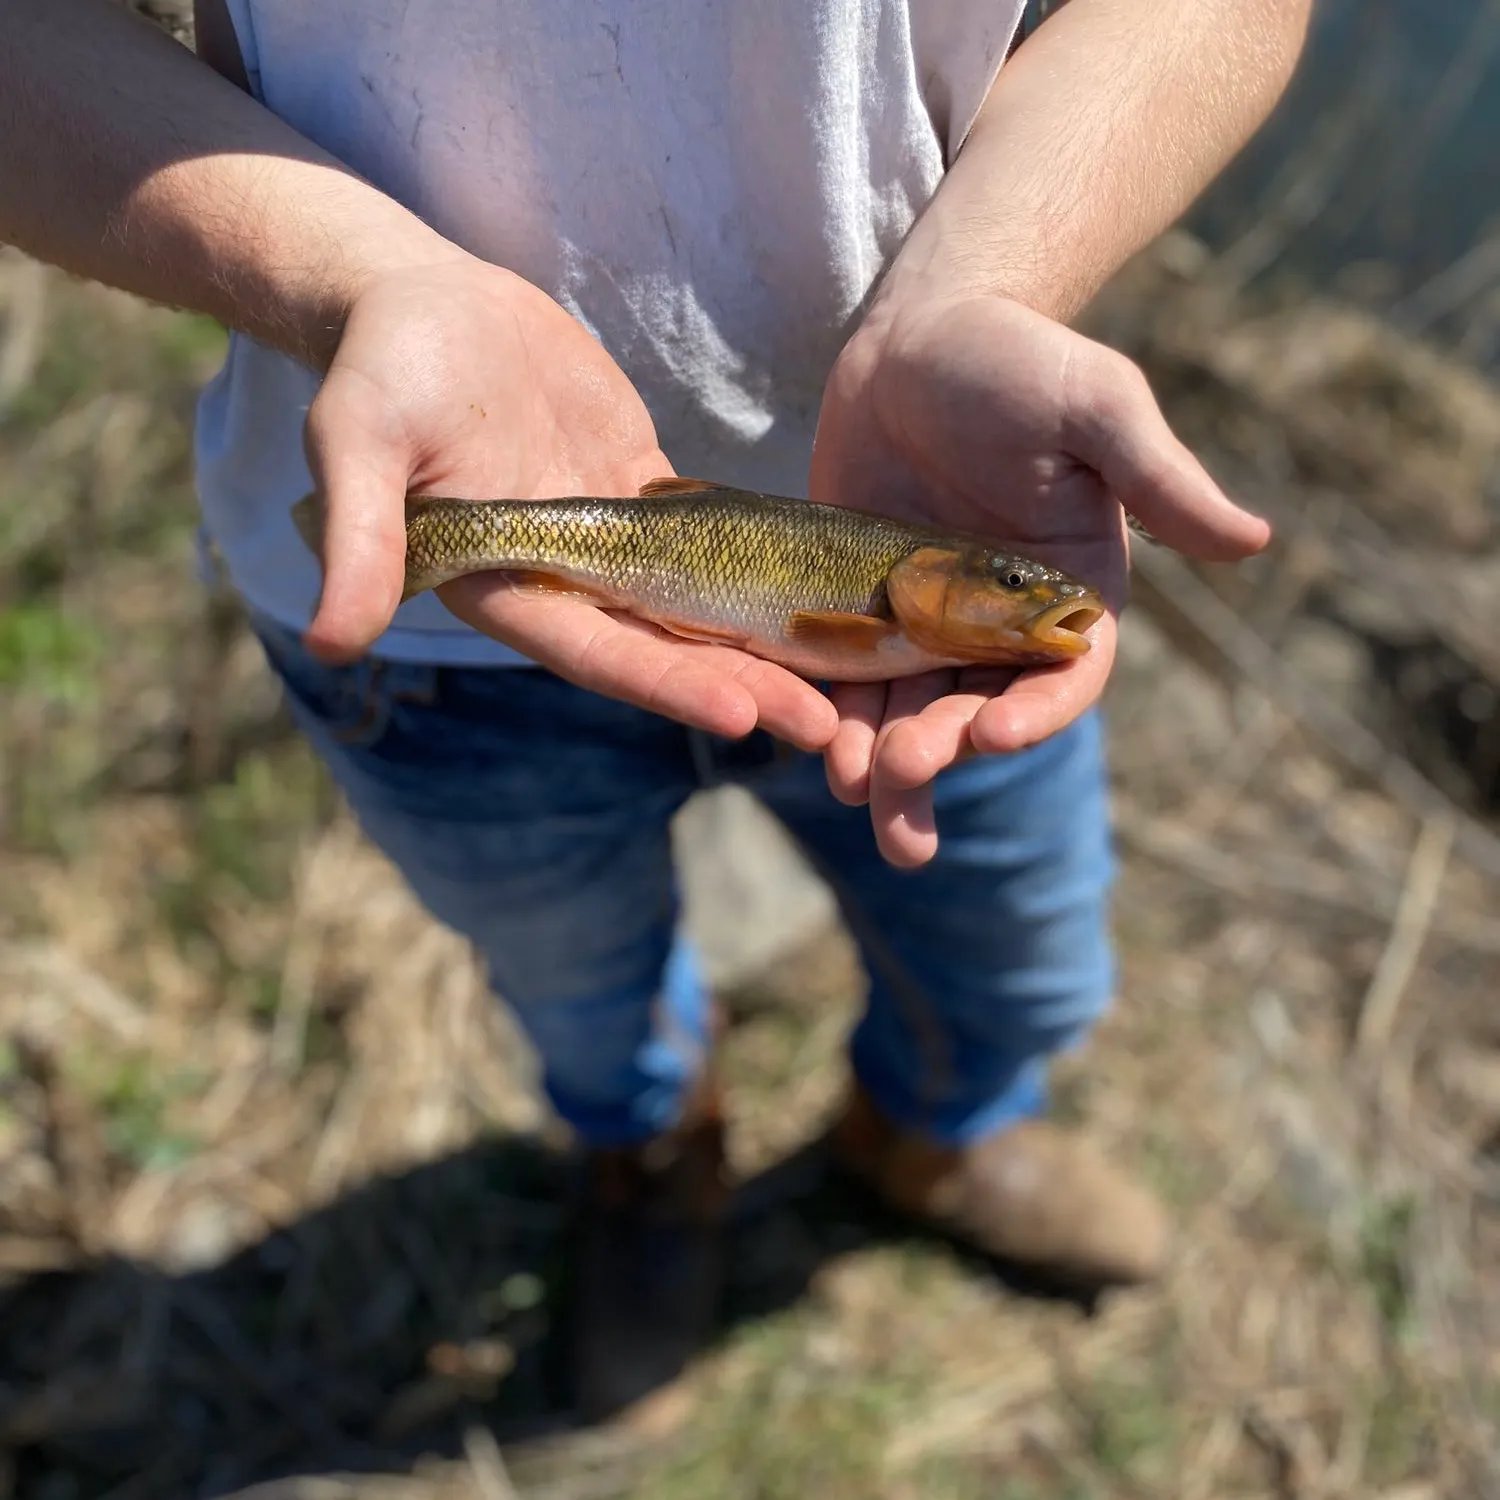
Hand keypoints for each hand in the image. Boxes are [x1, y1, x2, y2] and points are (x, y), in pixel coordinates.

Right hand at [302, 251, 837, 750]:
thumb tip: (333, 640)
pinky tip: (830, 596)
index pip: (598, 652)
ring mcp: (610, 545)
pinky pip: (717, 541)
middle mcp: (566, 584)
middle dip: (744, 687)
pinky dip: (768, 571)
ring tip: (851, 682)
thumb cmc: (378, 367)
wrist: (417, 303)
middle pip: (666, 646)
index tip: (743, 714)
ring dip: (768, 646)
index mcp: (507, 588)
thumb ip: (363, 537)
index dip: (669, 683)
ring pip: (702, 605)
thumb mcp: (358, 440)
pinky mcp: (644, 498)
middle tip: (829, 730)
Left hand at [809, 293, 1269, 866]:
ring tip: (848, 787)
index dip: (1035, 712)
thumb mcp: (1096, 408)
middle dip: (941, 748)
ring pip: (910, 711)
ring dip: (882, 759)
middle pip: (978, 711)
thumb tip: (1255, 539)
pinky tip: (806, 740)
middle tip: (901, 771)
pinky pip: (849, 676)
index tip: (991, 731)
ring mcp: (927, 624)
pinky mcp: (863, 612)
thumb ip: (1159, 479)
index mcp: (1071, 593)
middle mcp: (1002, 626)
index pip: (1065, 676)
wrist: (918, 336)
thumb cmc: (1019, 359)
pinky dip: (832, 711)